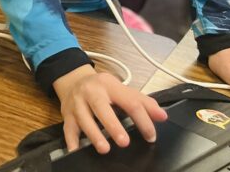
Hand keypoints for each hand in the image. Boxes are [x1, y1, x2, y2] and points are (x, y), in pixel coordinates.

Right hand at [52, 66, 167, 153]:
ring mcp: (76, 103)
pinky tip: (75, 150)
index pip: (129, 101)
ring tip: (104, 148)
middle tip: (124, 142)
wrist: (73, 80)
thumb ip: (143, 102)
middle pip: (101, 107)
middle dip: (112, 125)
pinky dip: (71, 140)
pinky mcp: (66, 114)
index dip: (142, 120)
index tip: (150, 136)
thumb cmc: (102, 89)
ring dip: (94, 134)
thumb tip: (162, 116)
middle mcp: (91, 91)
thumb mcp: (122, 90)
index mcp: (109, 84)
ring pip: (83, 118)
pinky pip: (67, 127)